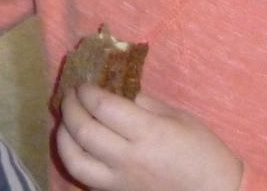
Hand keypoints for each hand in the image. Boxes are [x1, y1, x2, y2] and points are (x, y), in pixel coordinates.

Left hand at [55, 88, 241, 190]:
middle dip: (70, 107)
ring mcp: (121, 181)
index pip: (103, 106)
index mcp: (148, 133)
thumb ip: (142, 102)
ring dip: (63, 137)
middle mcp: (129, 158)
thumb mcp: (177, 117)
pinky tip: (77, 147)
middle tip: (71, 96)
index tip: (84, 84)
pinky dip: (75, 160)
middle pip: (84, 130)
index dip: (87, 91)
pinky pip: (86, 179)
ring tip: (66, 122)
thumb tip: (113, 89)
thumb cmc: (203, 152)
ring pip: (75, 161)